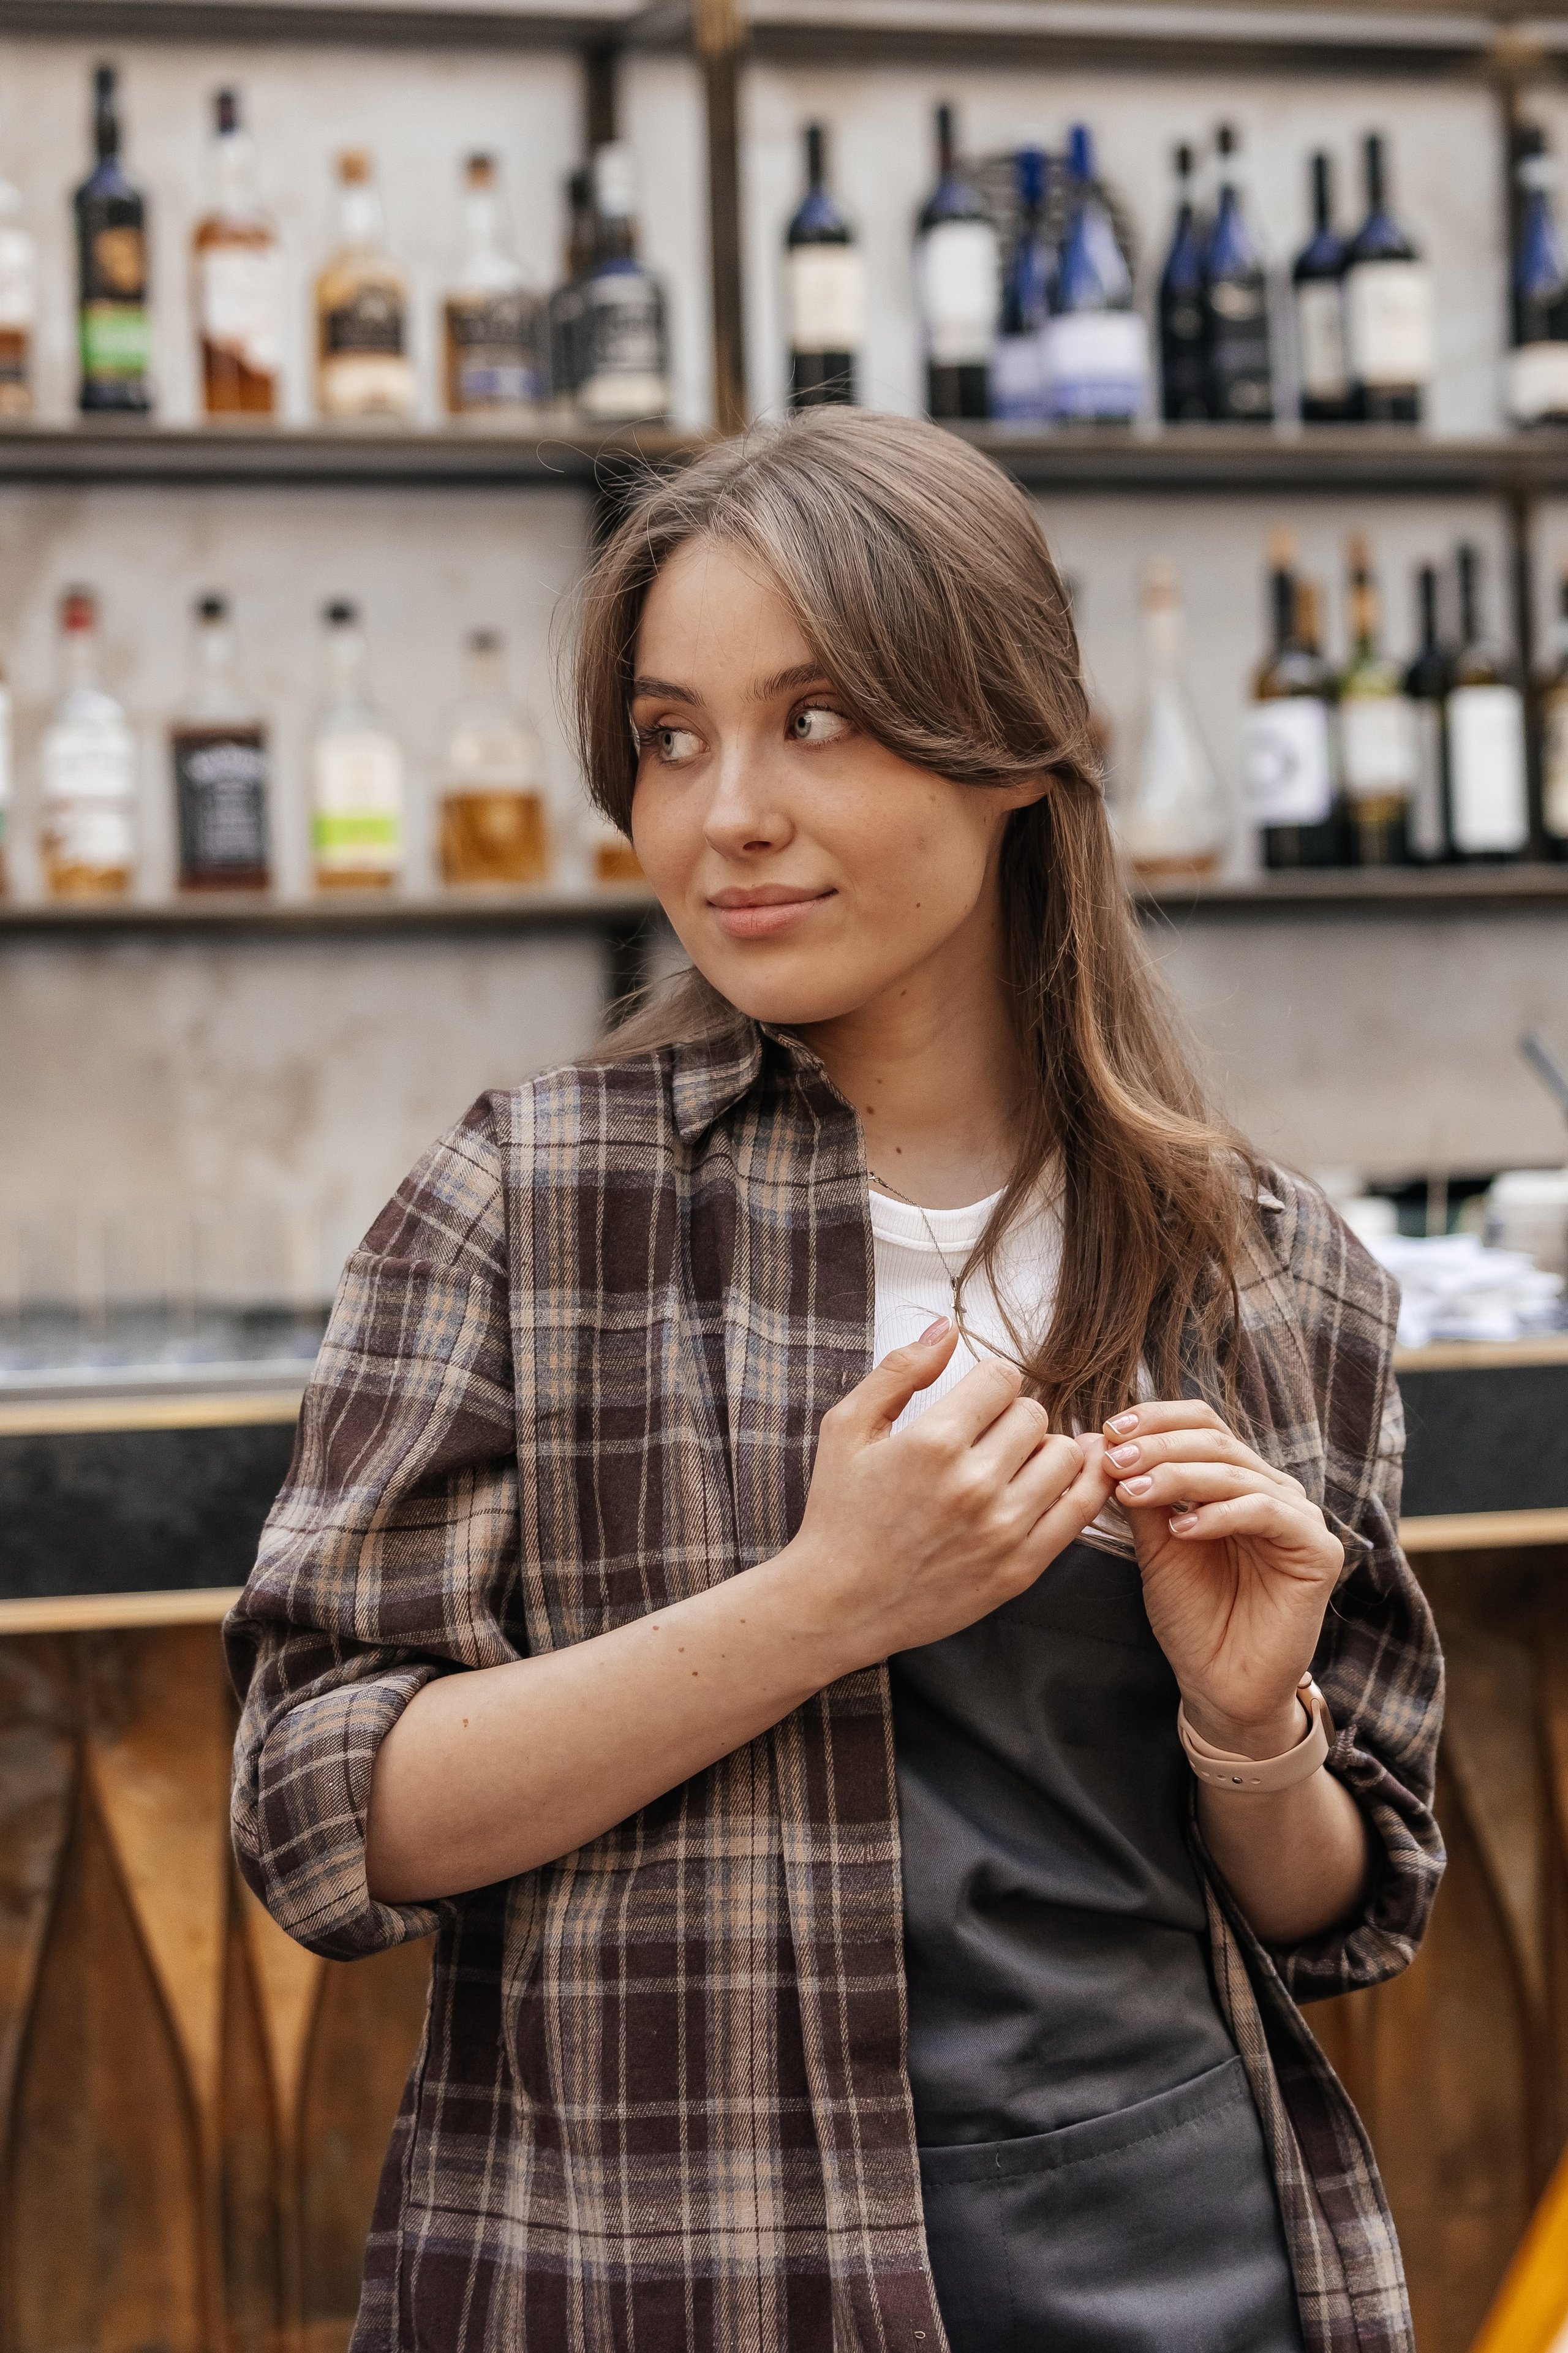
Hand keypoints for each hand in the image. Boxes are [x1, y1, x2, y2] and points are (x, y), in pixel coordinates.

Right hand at [788, 1320, 1114, 1669]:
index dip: (989, 1382)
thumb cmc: (838, 1513)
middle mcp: (974, 1484)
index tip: (975, 1399)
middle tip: (986, 1436)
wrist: (837, 1603)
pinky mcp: (1020, 1568)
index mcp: (932, 1442)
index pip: (1002, 1378)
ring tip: (1013, 1463)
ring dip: (1043, 1450)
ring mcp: (1002, 1530)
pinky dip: (1082, 1484)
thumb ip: (899, 1371)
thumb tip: (947, 1327)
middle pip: (1034, 1414)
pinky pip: (1081, 1510)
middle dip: (1011, 1416)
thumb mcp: (846, 1428)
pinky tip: (1064, 1476)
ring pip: (1065, 1455)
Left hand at [1102, 1401, 1343, 1758]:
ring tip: (1132, 1490)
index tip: (1109, 1428)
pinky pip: (1265, 1513)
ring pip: (1235, 1473)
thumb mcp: (1156, 1546)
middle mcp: (1272, 1490)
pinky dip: (1219, 1515)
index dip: (1157, 1419)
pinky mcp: (1317, 1551)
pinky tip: (1181, 1530)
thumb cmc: (1192, 1616)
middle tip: (1113, 1459)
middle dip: (1158, 1447)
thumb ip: (1142, 1496)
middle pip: (1216, 1441)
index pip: (1203, 1424)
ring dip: (1177, 1475)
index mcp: (1237, 1481)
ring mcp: (1299, 1518)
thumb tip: (1105, 1442)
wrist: (1219, 1685)